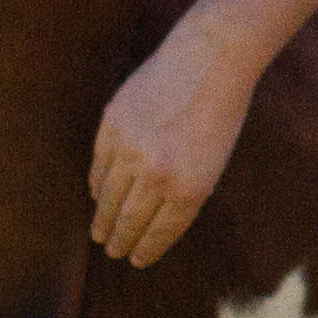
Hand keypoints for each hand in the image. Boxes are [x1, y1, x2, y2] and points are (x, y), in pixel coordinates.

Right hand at [88, 22, 257, 267]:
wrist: (211, 57)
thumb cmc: (221, 112)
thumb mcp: (213, 162)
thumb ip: (184, 192)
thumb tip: (150, 219)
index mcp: (189, 188)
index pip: (159, 232)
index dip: (145, 249)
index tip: (135, 260)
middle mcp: (157, 174)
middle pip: (129, 220)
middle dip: (119, 240)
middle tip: (111, 251)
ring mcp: (131, 148)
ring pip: (108, 196)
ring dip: (102, 218)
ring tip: (99, 231)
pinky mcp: (113, 124)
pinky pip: (99, 165)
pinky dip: (97, 183)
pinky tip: (97, 194)